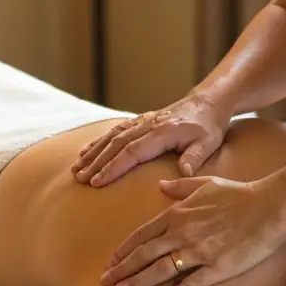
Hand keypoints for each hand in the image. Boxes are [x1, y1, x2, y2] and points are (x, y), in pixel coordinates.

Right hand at [72, 92, 232, 185]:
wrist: (207, 103)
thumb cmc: (208, 127)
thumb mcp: (208, 143)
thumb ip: (194, 157)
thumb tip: (183, 172)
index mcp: (163, 132)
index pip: (133, 151)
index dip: (114, 167)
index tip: (97, 181)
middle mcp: (148, 125)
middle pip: (117, 144)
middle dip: (97, 162)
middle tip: (80, 179)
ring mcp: (142, 121)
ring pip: (112, 136)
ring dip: (93, 152)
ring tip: (76, 169)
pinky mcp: (140, 121)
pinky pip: (115, 130)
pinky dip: (99, 141)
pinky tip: (86, 152)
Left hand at [100, 175, 285, 285]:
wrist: (270, 207)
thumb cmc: (240, 194)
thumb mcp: (207, 184)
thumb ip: (181, 188)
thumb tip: (161, 186)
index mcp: (179, 214)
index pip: (143, 234)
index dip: (125, 249)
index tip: (112, 261)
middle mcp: (183, 233)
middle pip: (145, 254)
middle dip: (122, 269)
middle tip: (105, 282)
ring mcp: (199, 251)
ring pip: (161, 270)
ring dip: (139, 282)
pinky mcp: (218, 267)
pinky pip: (192, 283)